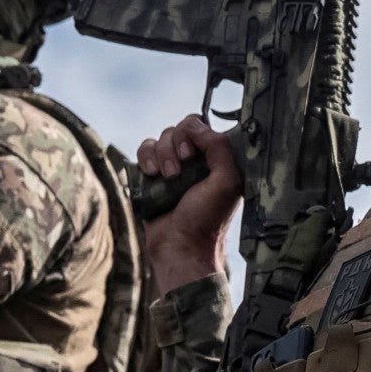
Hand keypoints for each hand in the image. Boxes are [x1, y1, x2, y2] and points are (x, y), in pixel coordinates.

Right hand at [137, 115, 243, 293]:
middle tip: (177, 173)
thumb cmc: (207, 219)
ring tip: (166, 178)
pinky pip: (144, 151)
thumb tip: (196, 125)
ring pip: (159, 139)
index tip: (191, 154)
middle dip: (174, 147)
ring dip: (160, 155)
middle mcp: (194, 160)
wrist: (180, 246)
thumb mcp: (226, 182)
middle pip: (177, 129)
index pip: (201, 126)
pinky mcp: (151, 177)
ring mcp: (172, 167)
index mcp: (216, 159)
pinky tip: (151, 176)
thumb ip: (219, 147)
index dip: (193, 134)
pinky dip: (145, 159)